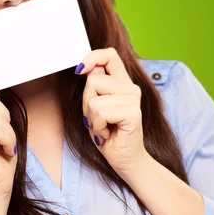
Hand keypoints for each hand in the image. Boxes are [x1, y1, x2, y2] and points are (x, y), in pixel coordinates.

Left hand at [76, 47, 149, 175]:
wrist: (124, 159)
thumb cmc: (108, 132)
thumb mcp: (94, 105)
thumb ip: (94, 86)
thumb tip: (88, 68)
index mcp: (121, 82)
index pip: (109, 55)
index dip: (92, 57)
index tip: (80, 70)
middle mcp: (130, 87)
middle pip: (93, 80)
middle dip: (86, 101)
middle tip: (97, 118)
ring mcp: (133, 99)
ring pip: (93, 98)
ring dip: (91, 117)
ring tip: (103, 126)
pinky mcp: (132, 113)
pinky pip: (100, 112)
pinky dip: (97, 126)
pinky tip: (107, 133)